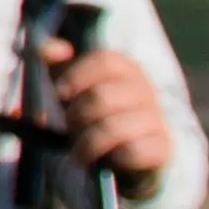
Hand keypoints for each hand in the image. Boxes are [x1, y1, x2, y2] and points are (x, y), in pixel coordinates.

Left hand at [42, 36, 176, 195]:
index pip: (105, 60)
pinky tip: (109, 159)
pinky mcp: (162, 147)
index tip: (60, 93)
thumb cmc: (92, 113)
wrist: (120, 156)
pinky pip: (133, 152)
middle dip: (77, 115)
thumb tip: (45, 50)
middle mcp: (146, 90)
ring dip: (88, 142)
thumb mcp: (71, 86)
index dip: (77, 75)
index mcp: (126, 68)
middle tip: (71, 126)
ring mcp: (157, 118)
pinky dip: (113, 158)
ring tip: (82, 148)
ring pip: (113, 128)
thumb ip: (56, 63)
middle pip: (102, 96)